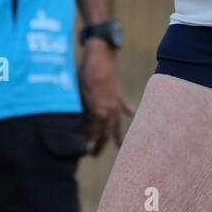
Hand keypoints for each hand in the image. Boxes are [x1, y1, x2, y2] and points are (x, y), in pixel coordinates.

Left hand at [77, 39, 133, 154]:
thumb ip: (83, 113)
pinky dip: (127, 110)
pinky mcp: (118, 94)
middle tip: (94, 155)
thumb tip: (83, 128)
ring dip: (118, 135)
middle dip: (101, 144)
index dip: (89, 141)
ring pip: (117, 123)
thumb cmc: (86, 75)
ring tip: (120, 145)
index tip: (85, 149)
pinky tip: (131, 114)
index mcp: (99, 111)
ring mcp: (116, 103)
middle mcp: (110, 110)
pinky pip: (124, 106)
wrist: (100, 56)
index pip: (94, 132)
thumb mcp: (80, 95)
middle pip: (106, 132)